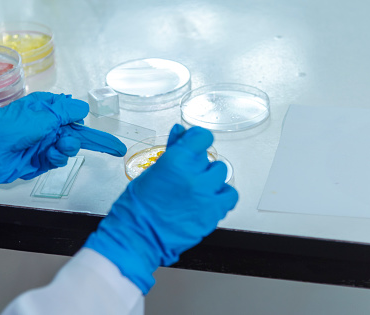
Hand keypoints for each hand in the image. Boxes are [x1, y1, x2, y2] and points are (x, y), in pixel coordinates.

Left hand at [0, 92, 125, 203]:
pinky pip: (55, 161)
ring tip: (55, 148)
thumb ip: (65, 112)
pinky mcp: (35, 162)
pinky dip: (54, 160)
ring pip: (67, 150)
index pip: (76, 116)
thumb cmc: (4, 130)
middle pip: (76, 135)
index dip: (94, 129)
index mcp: (45, 109)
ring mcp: (40, 144)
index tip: (114, 145)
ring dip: (66, 150)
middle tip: (111, 148)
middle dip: (90, 142)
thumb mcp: (40, 115)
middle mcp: (44, 126)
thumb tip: (82, 109)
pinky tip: (46, 157)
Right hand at [85, 124, 237, 293]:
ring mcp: (205, 195)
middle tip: (185, 177)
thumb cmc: (138, 207)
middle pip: (209, 158)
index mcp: (175, 161)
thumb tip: (180, 131)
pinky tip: (208, 200)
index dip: (198, 139)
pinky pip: (230, 196)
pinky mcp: (213, 213)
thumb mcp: (153, 171)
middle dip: (199, 165)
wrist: (139, 237)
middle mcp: (193, 176)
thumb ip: (172, 150)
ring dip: (211, 180)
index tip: (195, 143)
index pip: (201, 137)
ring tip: (196, 190)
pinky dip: (222, 196)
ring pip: (221, 174)